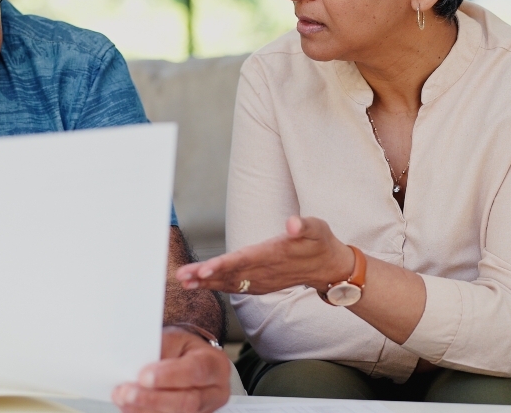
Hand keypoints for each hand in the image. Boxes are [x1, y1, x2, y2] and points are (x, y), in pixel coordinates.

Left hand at [111, 327, 230, 412]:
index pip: (196, 371)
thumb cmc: (183, 348)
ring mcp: (205, 411)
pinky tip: (130, 408)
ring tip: (123, 399)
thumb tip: (137, 368)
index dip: (169, 376)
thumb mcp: (175, 338)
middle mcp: (214, 392)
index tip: (143, 376)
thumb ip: (160, 351)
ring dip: (145, 410)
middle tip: (127, 392)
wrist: (188, 358)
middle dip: (153, 399)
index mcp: (215, 365)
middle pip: (188, 402)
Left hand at [175, 216, 351, 294]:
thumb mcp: (318, 228)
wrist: (329, 269)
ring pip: (229, 282)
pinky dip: (216, 286)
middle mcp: (265, 270)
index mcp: (274, 254)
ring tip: (183, 280)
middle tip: (181, 276)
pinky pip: (235, 286)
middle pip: (230, 274)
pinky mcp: (260, 284)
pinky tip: (199, 284)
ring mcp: (262, 280)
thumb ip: (304, 226)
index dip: (223, 266)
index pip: (244, 260)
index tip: (204, 270)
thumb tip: (292, 223)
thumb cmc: (320, 243)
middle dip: (205, 276)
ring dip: (205, 283)